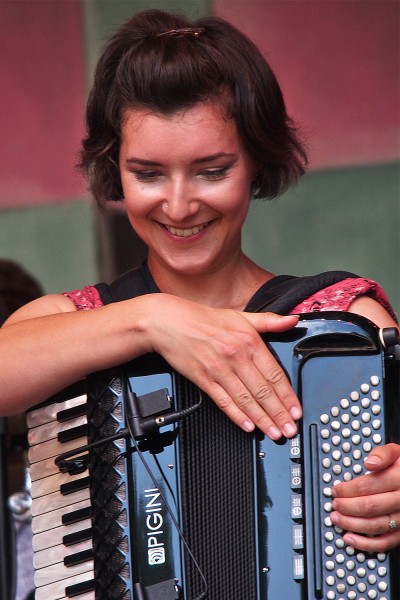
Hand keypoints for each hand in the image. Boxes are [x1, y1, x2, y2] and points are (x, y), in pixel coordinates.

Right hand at [146, 295, 300, 438]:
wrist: (169, 321)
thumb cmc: (203, 319)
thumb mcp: (241, 316)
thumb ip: (269, 321)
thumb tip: (292, 320)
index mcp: (249, 341)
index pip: (274, 374)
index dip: (288, 396)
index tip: (296, 410)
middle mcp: (236, 356)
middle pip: (263, 391)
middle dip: (279, 413)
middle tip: (290, 429)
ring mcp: (219, 370)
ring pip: (246, 399)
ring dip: (262, 419)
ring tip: (274, 432)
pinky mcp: (203, 379)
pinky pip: (223, 401)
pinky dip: (237, 415)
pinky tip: (248, 426)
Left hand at [330, 443, 399, 551]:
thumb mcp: (397, 453)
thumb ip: (383, 454)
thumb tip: (370, 462)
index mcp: (399, 479)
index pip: (368, 486)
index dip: (347, 489)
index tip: (335, 490)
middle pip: (370, 507)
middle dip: (347, 507)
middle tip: (334, 504)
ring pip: (375, 526)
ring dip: (352, 525)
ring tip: (336, 519)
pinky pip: (385, 543)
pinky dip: (366, 544)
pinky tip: (350, 539)